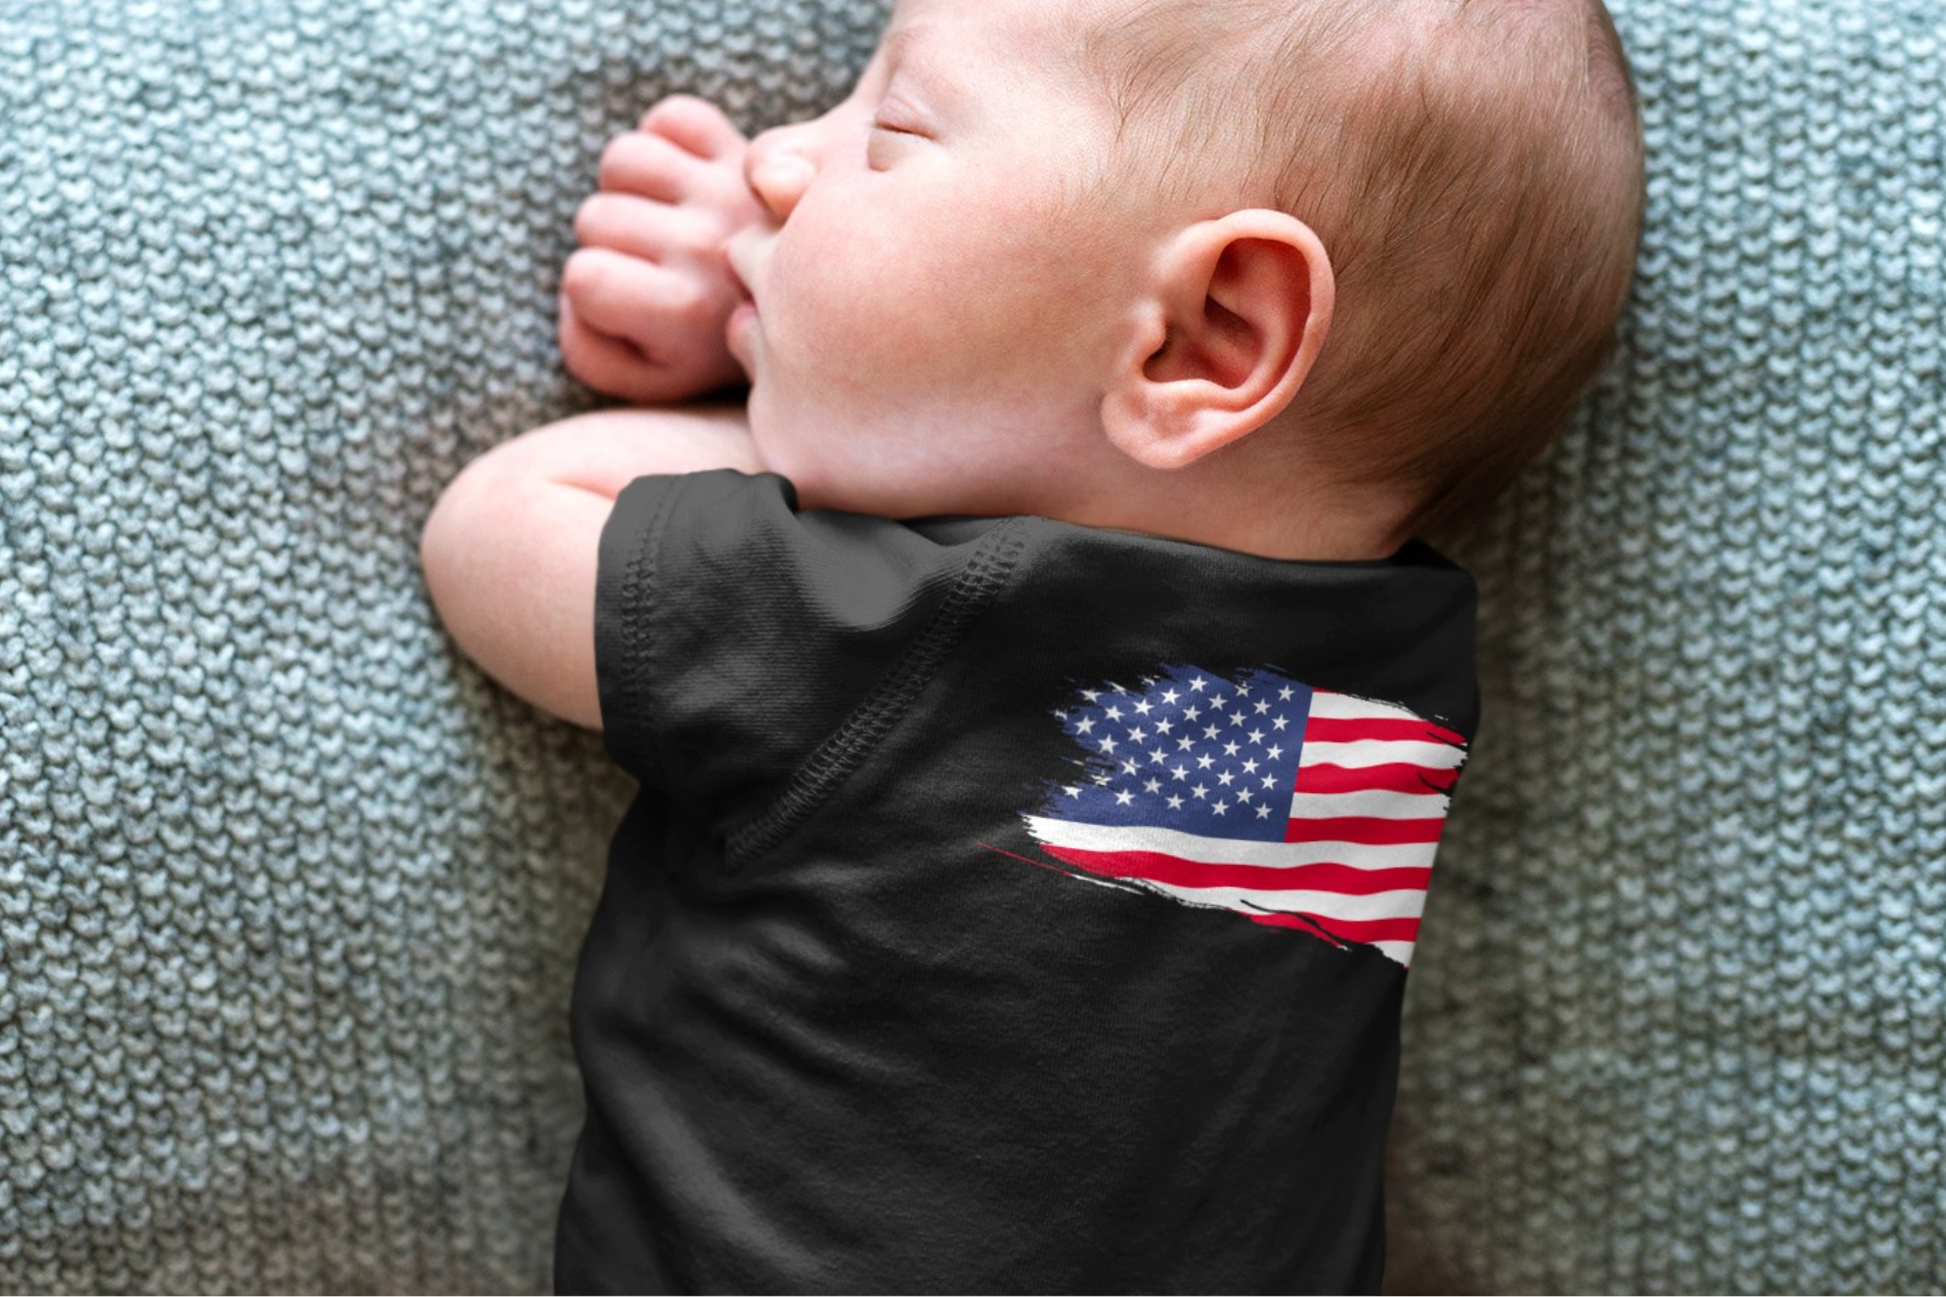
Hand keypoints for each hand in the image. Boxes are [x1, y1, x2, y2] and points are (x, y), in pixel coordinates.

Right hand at [559, 95, 764, 403]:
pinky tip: (682, 184)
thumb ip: (589, 352)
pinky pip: (673, 117)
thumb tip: (577, 287)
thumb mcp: (648, 380)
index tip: (628, 303)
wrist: (802, 314)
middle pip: (595, 216)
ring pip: (624, 158)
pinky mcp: (746, 152)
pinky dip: (667, 140)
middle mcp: (709, 244)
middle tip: (651, 265)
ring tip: (660, 219)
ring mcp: (729, 192)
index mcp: (685, 308)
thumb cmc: (709, 347)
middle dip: (607, 242)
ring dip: (627, 187)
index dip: (591, 289)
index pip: (583, 276)